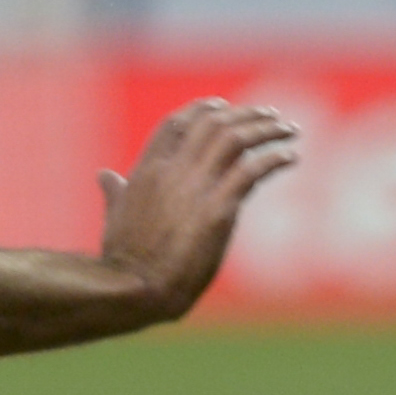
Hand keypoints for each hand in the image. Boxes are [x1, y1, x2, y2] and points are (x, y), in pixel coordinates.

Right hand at [95, 100, 302, 319]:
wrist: (134, 288)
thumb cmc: (123, 260)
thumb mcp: (115, 216)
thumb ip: (115, 191)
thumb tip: (104, 175)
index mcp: (147, 170)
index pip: (177, 122)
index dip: (202, 109)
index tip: (224, 106)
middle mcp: (173, 171)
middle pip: (212, 123)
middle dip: (244, 114)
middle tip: (269, 115)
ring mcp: (196, 189)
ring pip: (235, 138)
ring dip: (265, 128)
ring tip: (288, 129)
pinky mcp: (218, 211)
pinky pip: (251, 171)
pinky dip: (274, 158)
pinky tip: (291, 157)